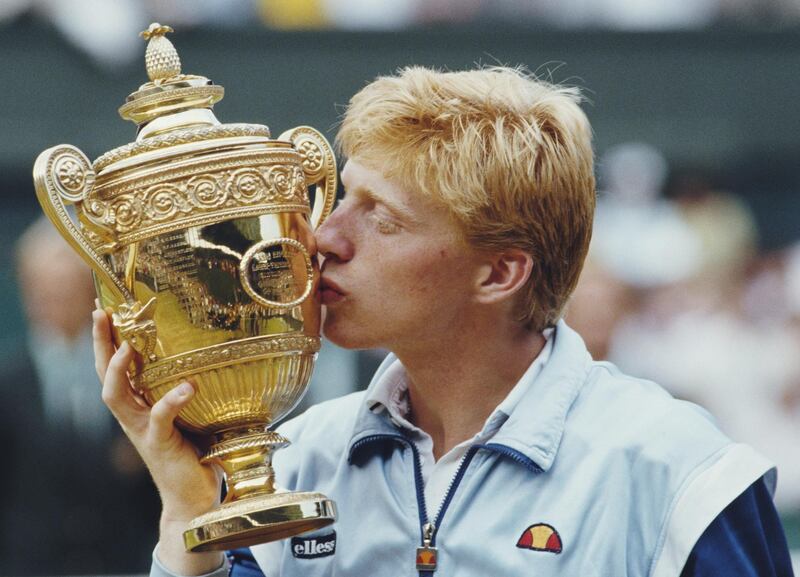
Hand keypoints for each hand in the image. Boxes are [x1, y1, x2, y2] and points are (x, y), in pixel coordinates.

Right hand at [92, 306, 223, 573]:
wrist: (194, 500)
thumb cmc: (198, 453)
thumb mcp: (195, 414)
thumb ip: (197, 389)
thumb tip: (223, 352)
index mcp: (140, 406)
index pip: (115, 368)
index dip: (106, 340)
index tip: (105, 308)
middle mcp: (134, 416)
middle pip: (105, 375)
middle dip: (101, 344)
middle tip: (101, 313)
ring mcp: (143, 431)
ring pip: (117, 397)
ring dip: (118, 370)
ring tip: (126, 347)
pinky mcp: (160, 445)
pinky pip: (160, 419)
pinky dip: (171, 401)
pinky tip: (188, 385)